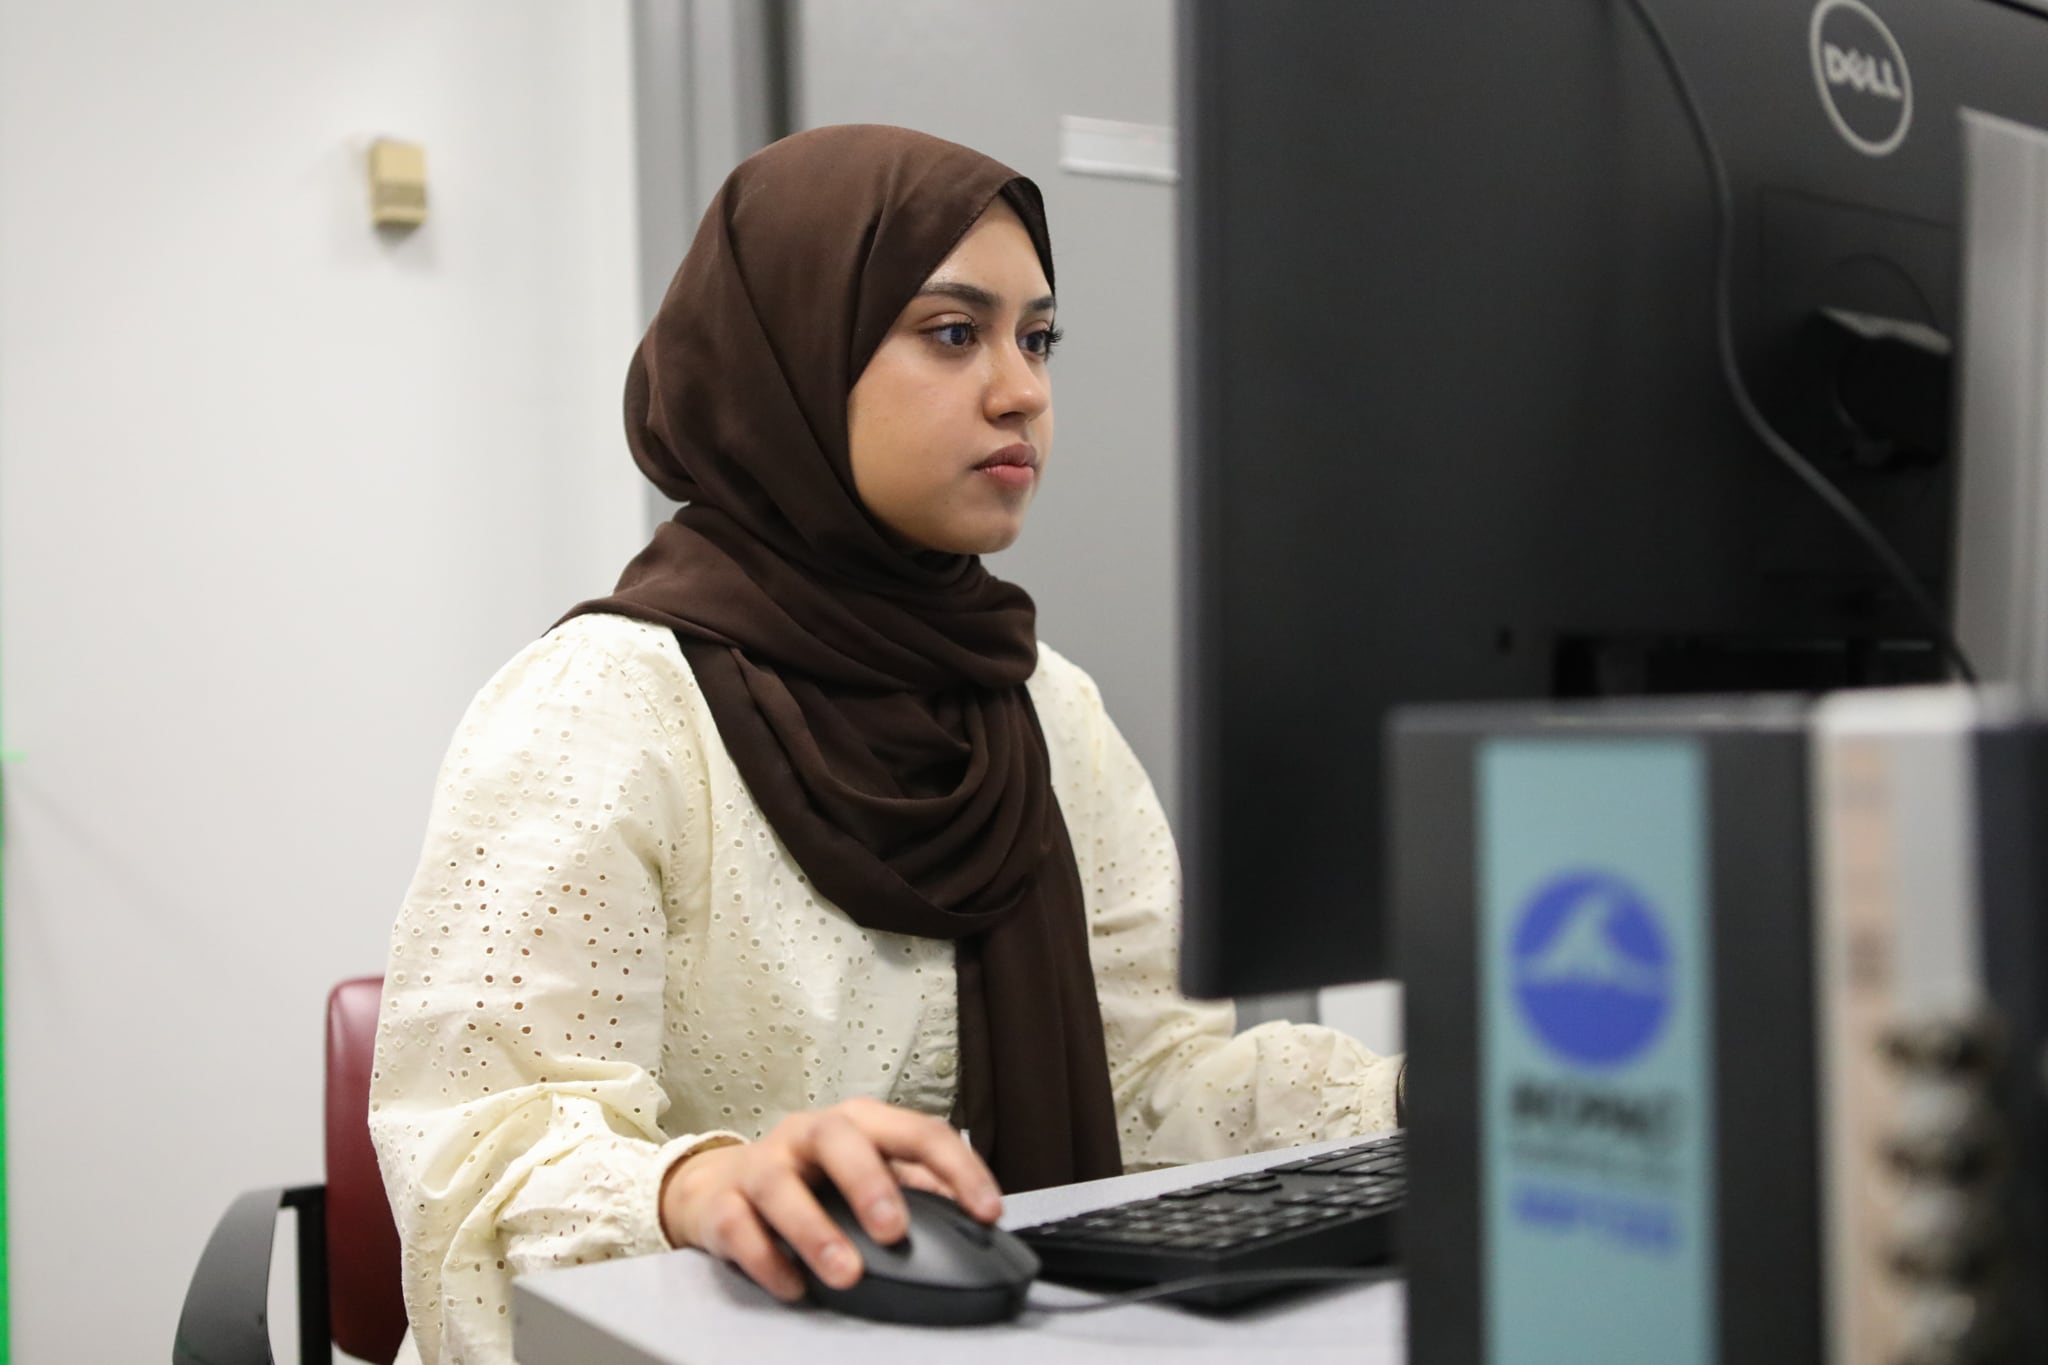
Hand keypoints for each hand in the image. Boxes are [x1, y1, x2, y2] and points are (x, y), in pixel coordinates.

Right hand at [658, 1097, 1003, 1300]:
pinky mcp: (723, 1203)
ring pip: (782, 1186)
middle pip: (839, 1140)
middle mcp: (809, 1134)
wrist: (721, 1184)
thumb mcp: (871, 1169)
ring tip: (844, 1273)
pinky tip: (794, 1285)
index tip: (987, 1211)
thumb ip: (920, 1186)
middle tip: (895, 1231)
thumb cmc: (812, 1177)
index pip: (917, 1131)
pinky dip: (767, 1259)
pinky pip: (739, 1227)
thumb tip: (973, 1214)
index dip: (957, 1169)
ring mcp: (763, 1166)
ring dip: (814, 1230)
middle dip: (870, 1183)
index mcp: (859, 1123)